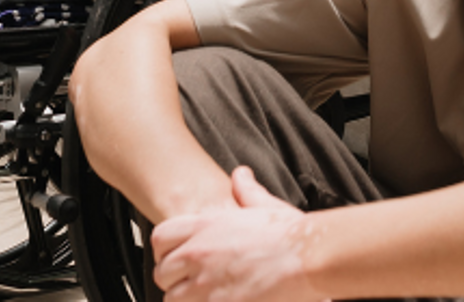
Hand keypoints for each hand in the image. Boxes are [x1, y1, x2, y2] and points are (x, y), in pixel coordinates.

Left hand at [152, 167, 328, 301]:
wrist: (304, 259)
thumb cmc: (287, 234)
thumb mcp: (264, 204)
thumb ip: (246, 190)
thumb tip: (241, 175)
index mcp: (207, 225)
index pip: (160, 237)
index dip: (165, 249)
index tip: (175, 256)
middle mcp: (199, 253)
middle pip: (161, 273)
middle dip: (173, 279)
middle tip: (189, 282)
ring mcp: (205, 285)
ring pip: (172, 299)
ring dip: (184, 298)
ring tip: (203, 296)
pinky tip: (217, 301)